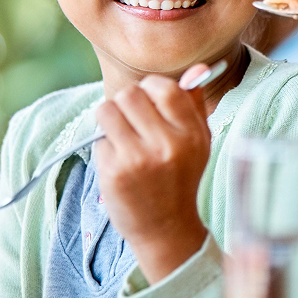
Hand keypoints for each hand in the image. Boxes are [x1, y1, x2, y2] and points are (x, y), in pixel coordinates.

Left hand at [94, 65, 211, 283]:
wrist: (166, 229)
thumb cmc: (180, 179)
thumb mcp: (198, 142)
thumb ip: (194, 104)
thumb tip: (197, 68)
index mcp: (191, 134)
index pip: (164, 87)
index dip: (150, 89)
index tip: (149, 104)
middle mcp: (167, 145)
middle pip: (130, 94)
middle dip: (126, 104)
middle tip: (132, 123)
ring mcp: (138, 159)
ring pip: (107, 110)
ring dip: (109, 120)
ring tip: (121, 138)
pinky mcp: (114, 172)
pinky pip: (98, 138)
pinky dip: (104, 146)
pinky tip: (119, 163)